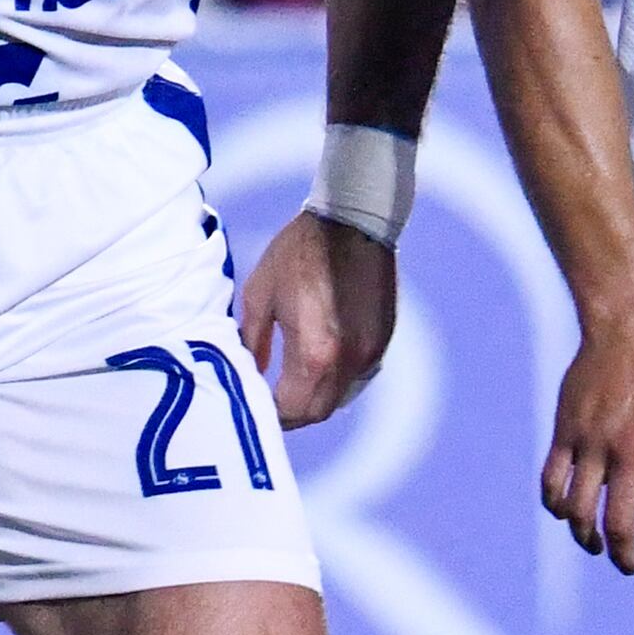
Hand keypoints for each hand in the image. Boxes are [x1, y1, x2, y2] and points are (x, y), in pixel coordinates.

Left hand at [235, 207, 395, 428]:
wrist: (353, 221)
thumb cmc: (300, 252)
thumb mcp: (260, 294)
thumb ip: (252, 341)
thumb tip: (251, 372)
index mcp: (314, 354)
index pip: (290, 409)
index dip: (268, 413)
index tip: (251, 403)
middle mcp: (348, 362)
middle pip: (317, 411)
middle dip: (290, 412)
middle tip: (267, 400)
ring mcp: (370, 353)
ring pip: (339, 398)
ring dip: (314, 399)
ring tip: (290, 385)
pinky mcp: (382, 340)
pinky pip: (357, 377)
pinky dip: (335, 381)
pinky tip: (317, 365)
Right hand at [540, 307, 633, 574]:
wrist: (628, 332)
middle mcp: (630, 452)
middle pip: (619, 523)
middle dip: (624, 555)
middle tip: (627, 565)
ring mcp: (593, 442)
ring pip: (580, 509)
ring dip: (586, 537)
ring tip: (595, 544)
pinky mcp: (565, 431)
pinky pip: (552, 481)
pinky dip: (556, 505)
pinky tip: (565, 512)